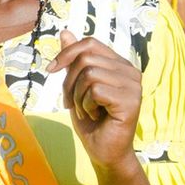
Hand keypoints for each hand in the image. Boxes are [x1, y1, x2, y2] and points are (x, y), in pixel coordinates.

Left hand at [48, 30, 142, 169]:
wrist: (104, 153)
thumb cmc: (91, 121)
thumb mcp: (76, 86)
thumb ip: (74, 60)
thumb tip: (65, 32)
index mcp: (120, 65)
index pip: (90, 44)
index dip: (66, 54)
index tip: (50, 70)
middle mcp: (130, 72)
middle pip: (86, 58)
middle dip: (69, 81)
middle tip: (71, 102)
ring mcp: (133, 86)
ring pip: (89, 74)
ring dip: (77, 96)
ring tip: (86, 110)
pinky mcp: (131, 101)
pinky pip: (95, 91)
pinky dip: (85, 105)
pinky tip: (95, 116)